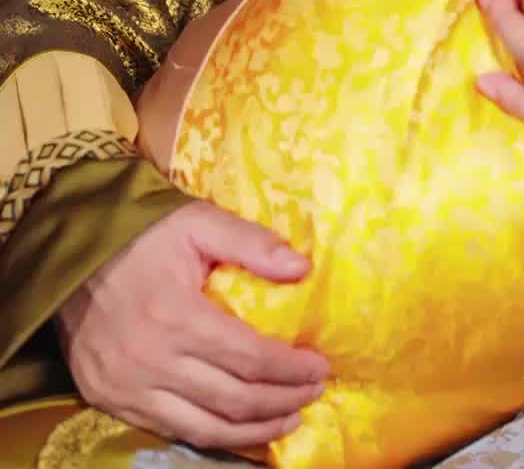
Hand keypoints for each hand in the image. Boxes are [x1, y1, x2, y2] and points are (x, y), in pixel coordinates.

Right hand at [56, 200, 329, 452]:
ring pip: (205, 427)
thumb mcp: (197, 221)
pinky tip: (238, 429)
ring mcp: (127, 387)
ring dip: (253, 431)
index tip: (320, 365)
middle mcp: (152, 361)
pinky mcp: (108, 399)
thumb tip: (303, 268)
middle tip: (314, 392)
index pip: (249, 357)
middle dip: (282, 400)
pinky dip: (211, 436)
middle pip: (233, 399)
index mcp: (176, 315)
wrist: (69, 249)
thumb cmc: (140, 232)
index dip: (290, 368)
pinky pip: (169, 430)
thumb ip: (250, 243)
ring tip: (288, 420)